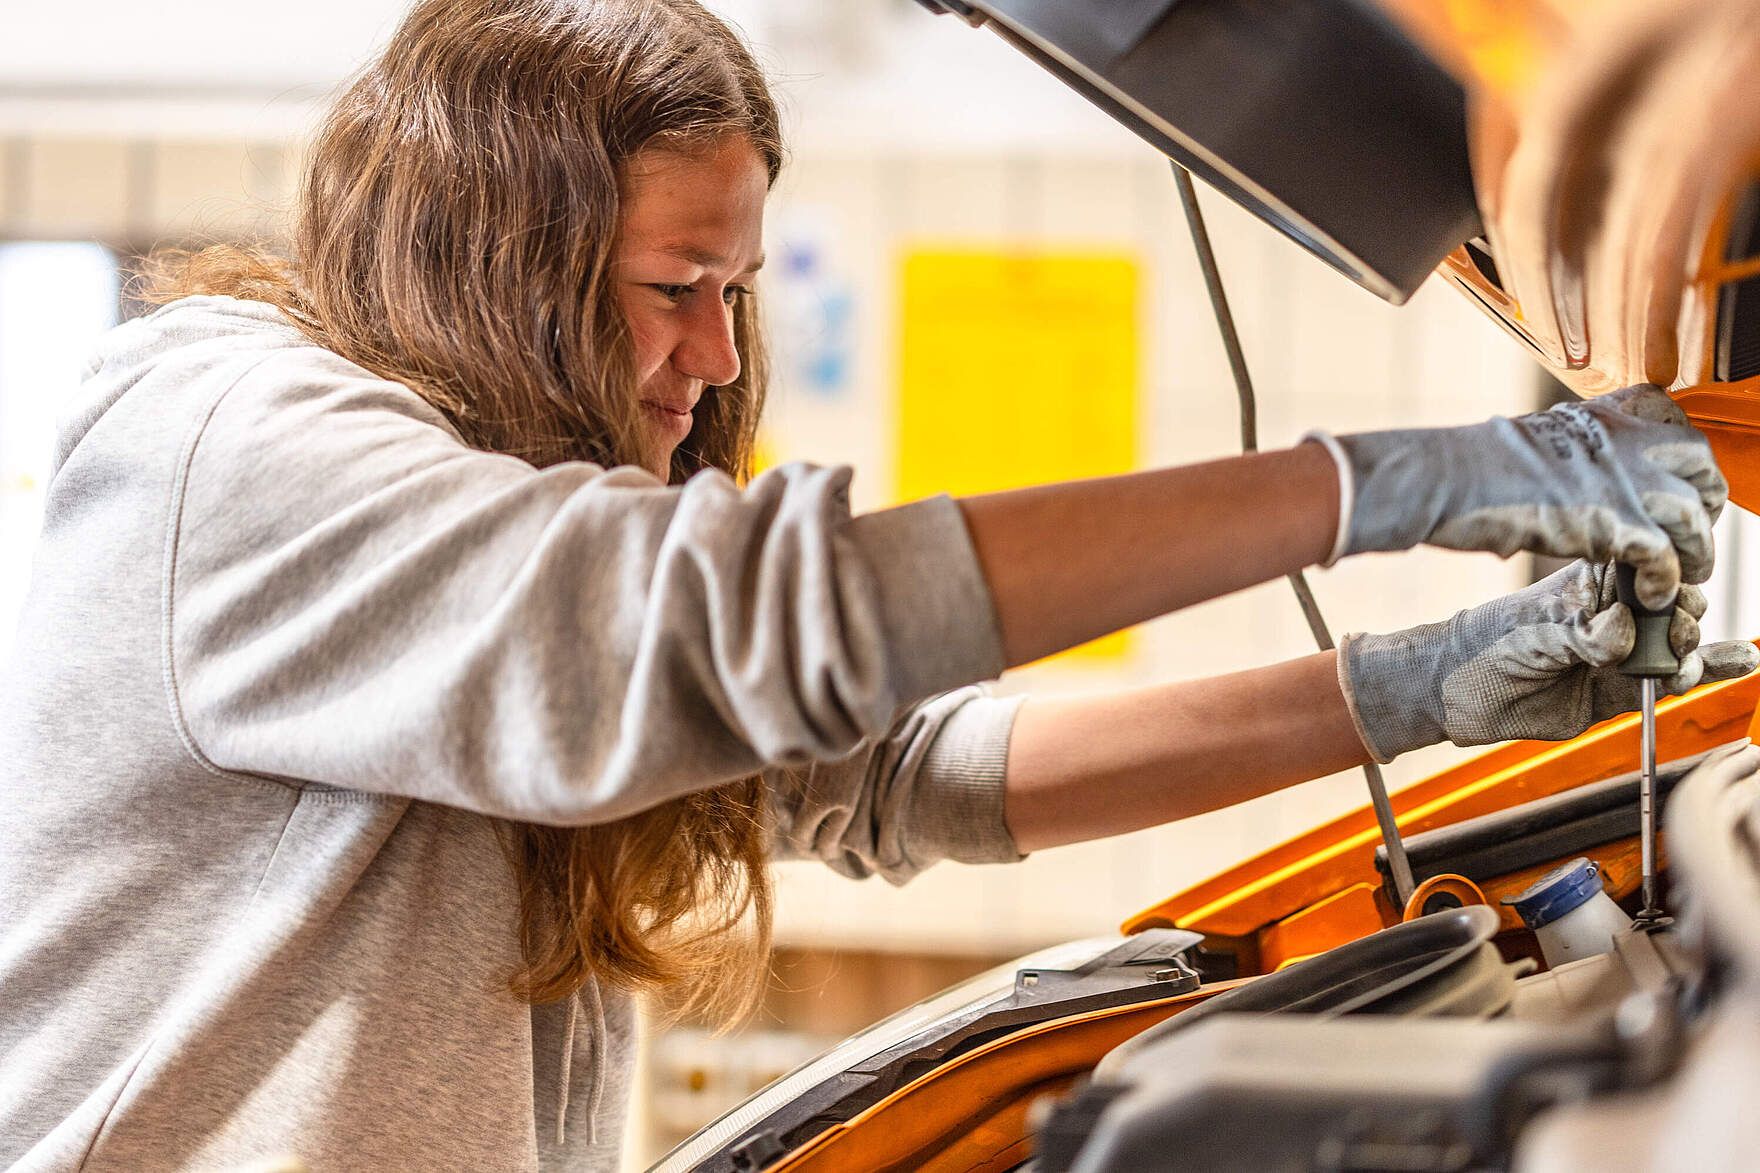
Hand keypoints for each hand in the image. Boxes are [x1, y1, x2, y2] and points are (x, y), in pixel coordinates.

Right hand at [1314, 384, 1726, 608]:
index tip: (1677, 482)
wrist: (1446, 478)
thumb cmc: (1472, 464)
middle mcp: (1623, 436)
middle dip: (1704, 502)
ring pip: (1693, 516)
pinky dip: (1665, 581)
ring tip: (1686, 577)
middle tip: (1690, 532)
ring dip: (1696, 552)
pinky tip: (1651, 595)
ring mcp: (1623, 477)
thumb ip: (1577, 449)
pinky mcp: (1613, 522)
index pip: (1674, 419)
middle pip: (1701, 464)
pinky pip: (1664, 556)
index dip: (1682, 459)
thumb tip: (1589, 471)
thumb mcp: (1539, 438)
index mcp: (1603, 412)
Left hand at [1339, 559, 1759, 760]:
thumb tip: (1627, 633)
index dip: (1666, 576)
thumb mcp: (1534, 633)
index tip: (1664, 594)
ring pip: (1678, 643)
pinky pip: (1672, 680)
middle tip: (1668, 634)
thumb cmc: (1485, 646)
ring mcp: (1620, 651)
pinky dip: (1710, 670)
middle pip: (1673, 604)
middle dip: (1681, 616)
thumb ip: (1584, 634)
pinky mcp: (1620, 690)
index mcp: (1591, 581)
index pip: (1647, 567)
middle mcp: (1612, 612)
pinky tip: (1743, 660)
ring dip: (1695, 649)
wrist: (1457, 694)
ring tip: (1683, 663)